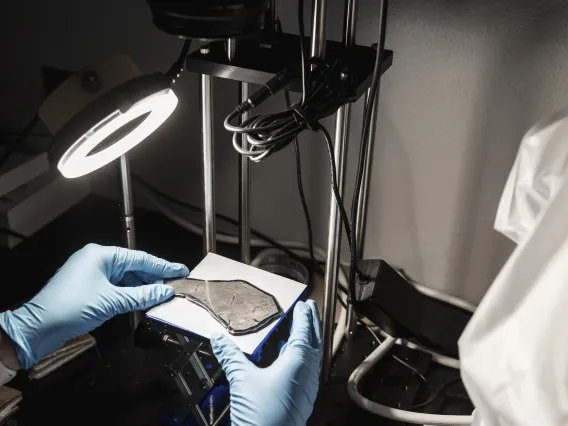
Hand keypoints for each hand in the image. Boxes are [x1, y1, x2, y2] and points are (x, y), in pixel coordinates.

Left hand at [0, 243, 187, 368]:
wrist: (39, 327)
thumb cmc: (70, 308)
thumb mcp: (112, 301)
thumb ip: (142, 295)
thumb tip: (164, 292)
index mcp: (101, 255)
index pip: (140, 258)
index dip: (162, 266)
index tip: (179, 270)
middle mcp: (97, 260)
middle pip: (133, 267)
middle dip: (153, 278)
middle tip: (173, 286)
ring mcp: (92, 274)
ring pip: (125, 278)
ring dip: (142, 288)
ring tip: (161, 295)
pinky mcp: (89, 287)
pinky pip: (116, 287)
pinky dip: (129, 294)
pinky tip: (142, 300)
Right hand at [212, 300, 321, 425]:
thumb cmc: (262, 416)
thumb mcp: (242, 380)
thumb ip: (231, 356)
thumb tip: (218, 338)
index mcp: (298, 363)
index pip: (304, 332)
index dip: (304, 316)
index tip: (303, 305)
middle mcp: (308, 373)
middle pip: (314, 341)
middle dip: (312, 324)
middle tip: (310, 310)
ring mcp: (307, 388)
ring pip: (312, 357)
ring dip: (308, 340)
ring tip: (301, 330)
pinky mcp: (302, 399)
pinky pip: (307, 370)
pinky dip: (302, 357)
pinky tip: (290, 358)